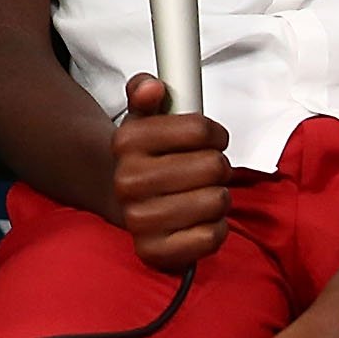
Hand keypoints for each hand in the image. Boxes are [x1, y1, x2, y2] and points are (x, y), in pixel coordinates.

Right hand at [108, 72, 231, 270]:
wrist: (119, 198)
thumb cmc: (146, 156)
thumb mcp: (142, 117)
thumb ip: (144, 91)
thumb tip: (152, 86)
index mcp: (126, 142)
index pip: (200, 129)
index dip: (214, 133)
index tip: (210, 139)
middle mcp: (127, 181)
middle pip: (213, 166)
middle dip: (218, 167)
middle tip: (206, 170)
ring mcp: (138, 218)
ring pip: (216, 201)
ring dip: (218, 197)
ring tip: (203, 193)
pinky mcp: (154, 251)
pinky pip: (211, 236)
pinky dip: (216, 228)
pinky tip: (201, 219)